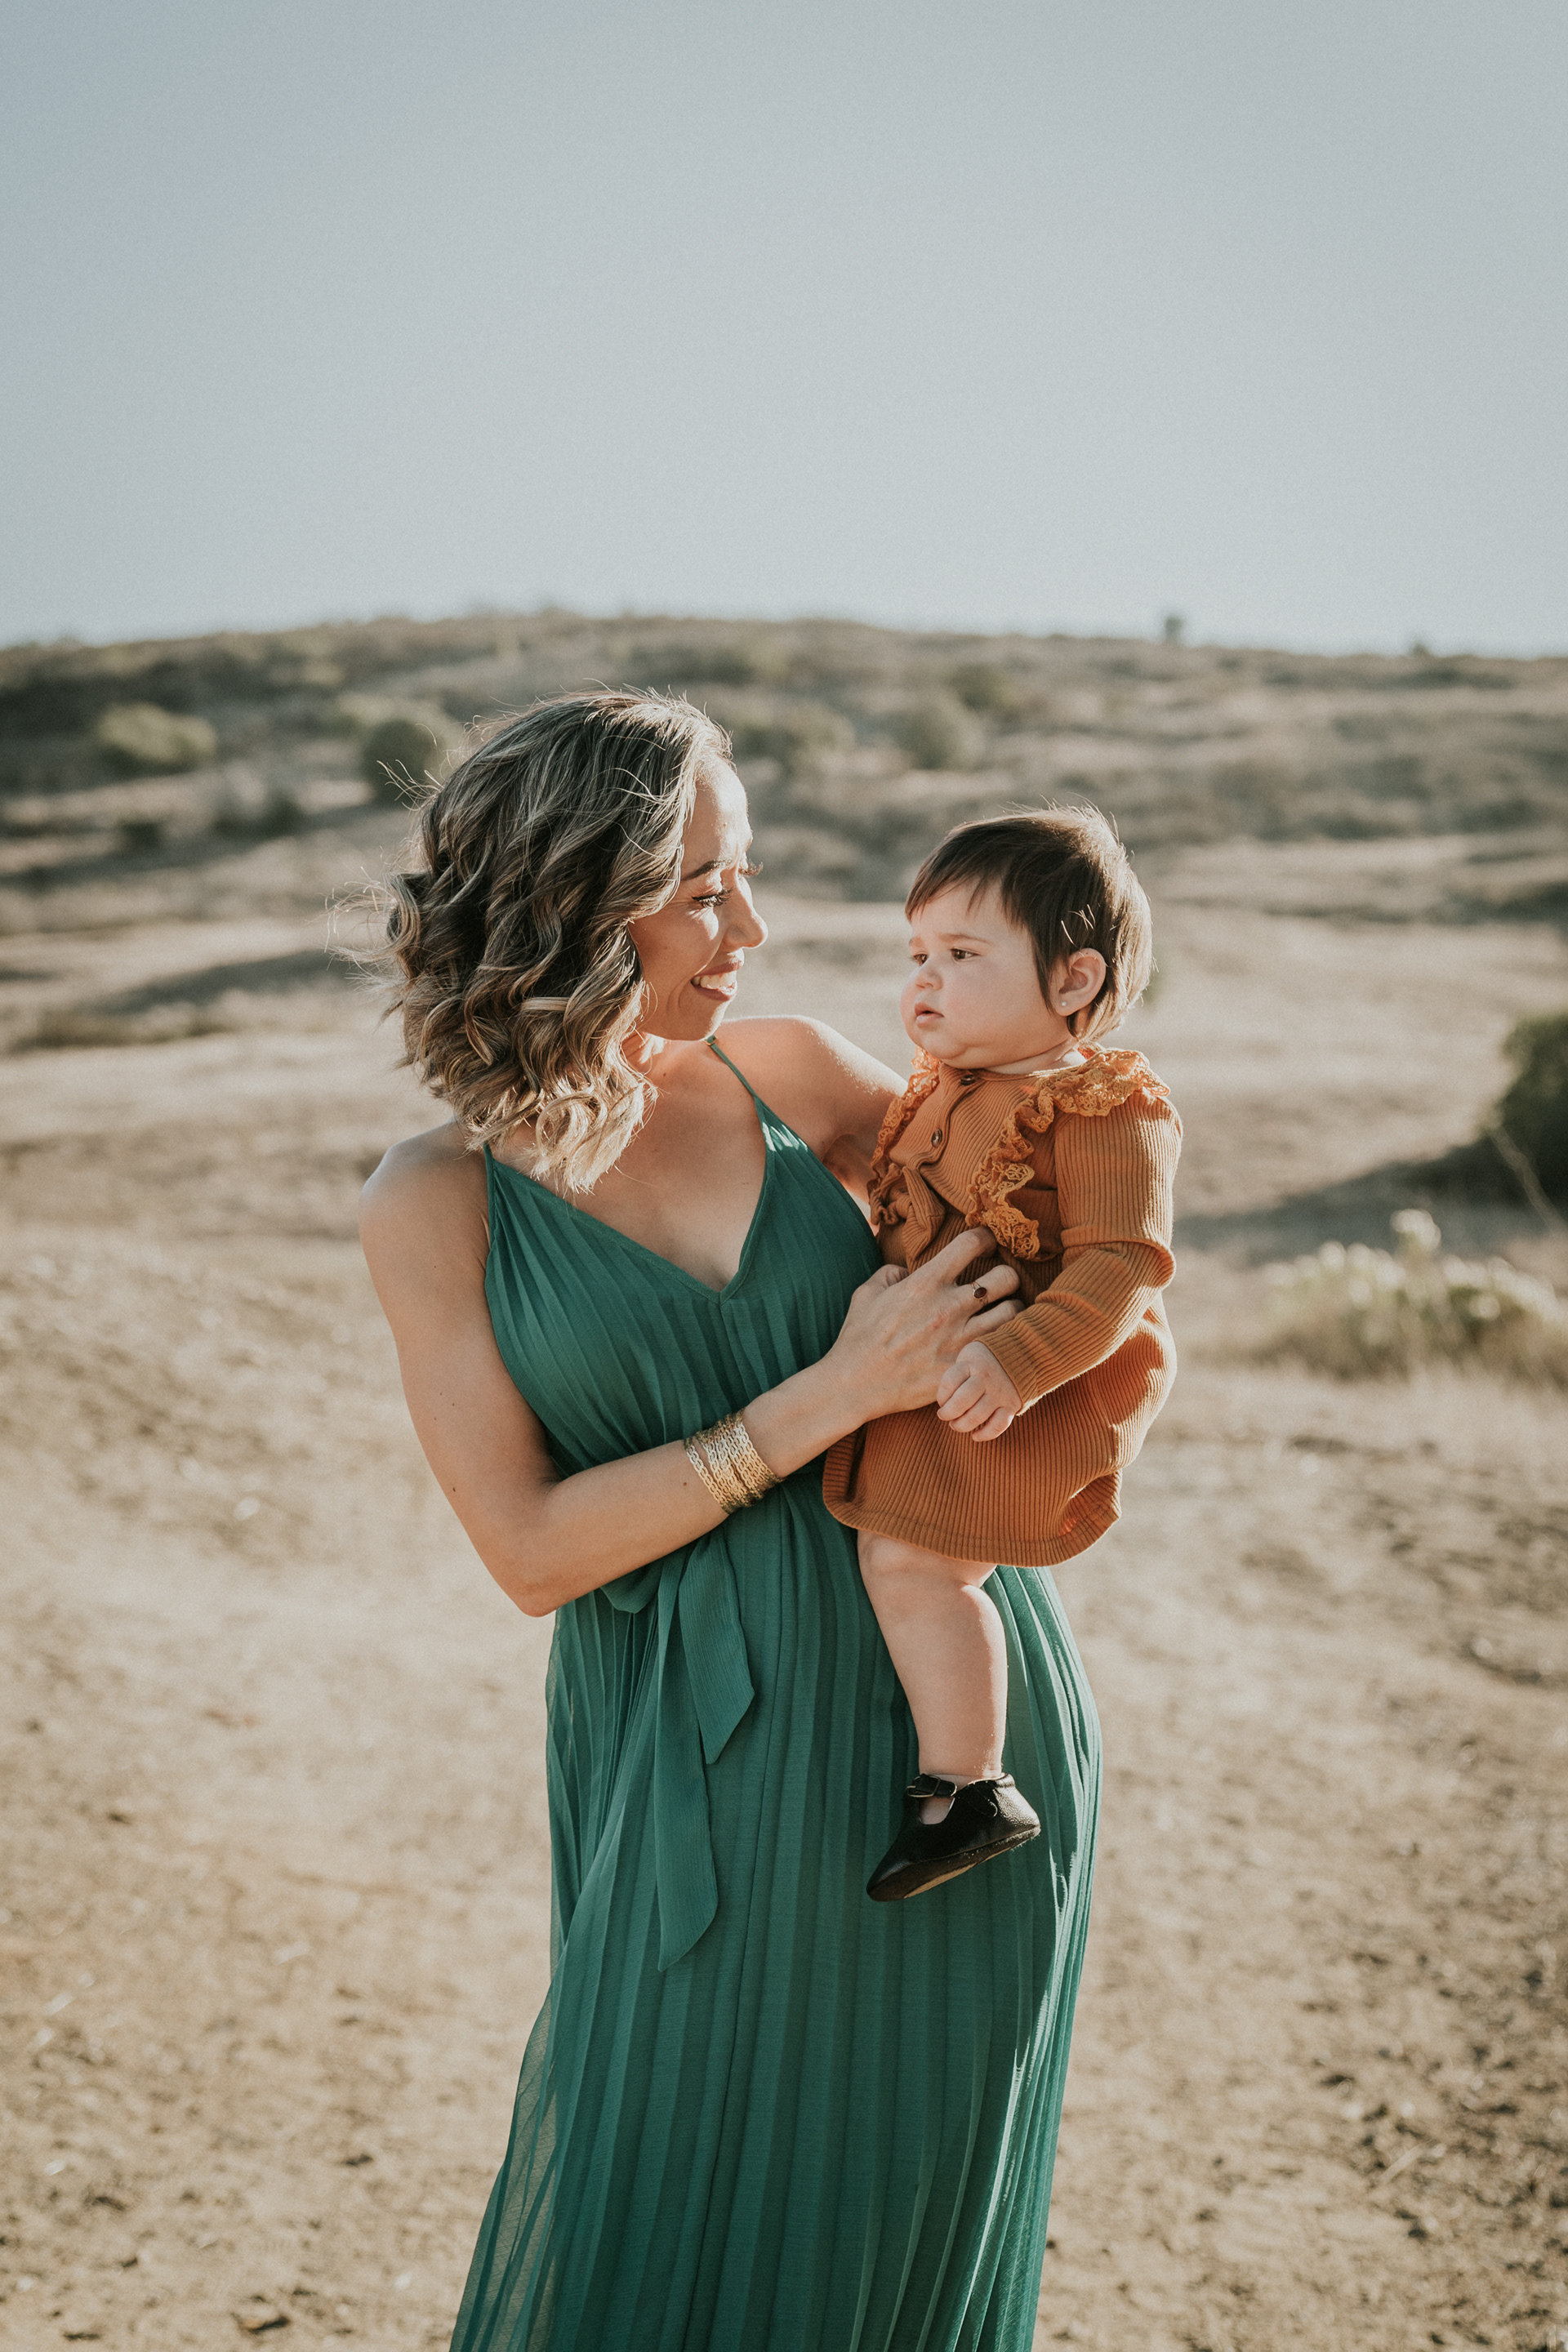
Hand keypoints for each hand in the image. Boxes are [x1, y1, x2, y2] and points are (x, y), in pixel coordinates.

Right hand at [824, 1230, 1018, 1420]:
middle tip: (1000, 1283)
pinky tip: (995, 1342)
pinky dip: (1002, 1341)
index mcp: (925, 1283)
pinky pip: (1000, 1347)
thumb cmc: (858, 1338)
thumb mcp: (866, 1293)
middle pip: (1005, 1277)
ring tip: (1003, 1312)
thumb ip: (891, 1273)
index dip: (984, 1237)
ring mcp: (959, 1338)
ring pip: (1013, 1313)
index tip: (986, 1243)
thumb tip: (907, 1271)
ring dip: (1011, 1309)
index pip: (970, 1243)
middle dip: (1008, 1275)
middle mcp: (948, 1307)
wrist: (855, 1385)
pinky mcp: (962, 1366)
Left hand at [935, 1341, 1022, 1441]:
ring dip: (961, 1425)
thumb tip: (944, 1405)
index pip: (949, 1383)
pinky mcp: (1011, 1405)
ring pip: (977, 1416)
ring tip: (956, 1425)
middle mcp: (986, 1378)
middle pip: (961, 1401)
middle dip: (948, 1414)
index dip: (941, 1397)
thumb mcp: (968, 1358)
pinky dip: (985, 1434)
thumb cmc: (983, 1362)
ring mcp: (1000, 1393)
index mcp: (972, 1363)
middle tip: (944, 1416)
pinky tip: (975, 1435)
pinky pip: (998, 1425)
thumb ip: (956, 1376)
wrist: (1020, 1355)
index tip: (942, 1401)